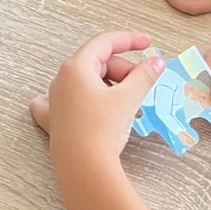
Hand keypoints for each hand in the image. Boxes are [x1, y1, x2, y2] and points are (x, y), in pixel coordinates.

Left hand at [29, 31, 162, 169]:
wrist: (83, 169)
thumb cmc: (103, 129)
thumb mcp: (128, 99)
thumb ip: (144, 75)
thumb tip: (156, 62)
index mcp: (76, 67)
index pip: (105, 43)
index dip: (129, 40)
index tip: (149, 43)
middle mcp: (60, 79)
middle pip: (97, 64)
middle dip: (123, 71)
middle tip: (144, 87)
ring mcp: (54, 100)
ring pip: (86, 83)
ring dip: (111, 88)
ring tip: (131, 105)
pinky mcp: (53, 121)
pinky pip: (67, 102)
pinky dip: (83, 100)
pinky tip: (89, 105)